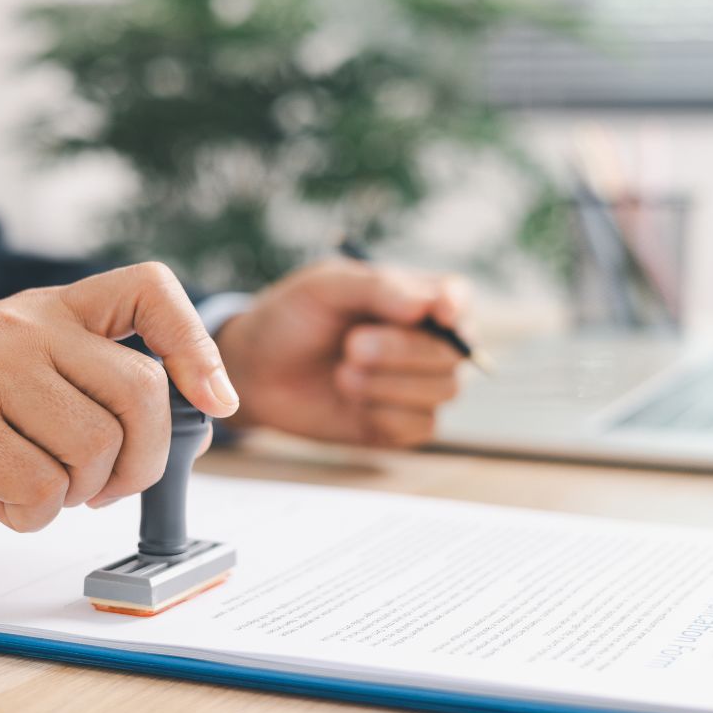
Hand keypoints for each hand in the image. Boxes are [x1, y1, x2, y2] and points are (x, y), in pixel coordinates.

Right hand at [0, 264, 238, 530]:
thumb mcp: (34, 364)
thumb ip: (100, 378)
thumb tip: (199, 414)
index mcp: (54, 307)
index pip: (149, 288)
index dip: (197, 344)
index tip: (217, 401)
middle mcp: (24, 326)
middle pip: (140, 394)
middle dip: (144, 461)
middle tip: (112, 486)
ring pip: (93, 448)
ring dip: (81, 494)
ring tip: (41, 486)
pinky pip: (40, 489)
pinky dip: (33, 515)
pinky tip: (3, 499)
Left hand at [216, 259, 467, 446]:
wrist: (256, 370)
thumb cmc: (292, 318)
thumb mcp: (326, 286)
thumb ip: (377, 287)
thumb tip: (427, 305)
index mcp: (413, 297)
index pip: (457, 297)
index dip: (455, 307)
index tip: (440, 314)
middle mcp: (425, 341)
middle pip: (452, 351)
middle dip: (402, 350)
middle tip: (352, 346)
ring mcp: (417, 386)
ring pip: (444, 390)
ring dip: (390, 384)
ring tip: (342, 374)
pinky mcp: (402, 425)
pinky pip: (422, 426)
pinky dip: (386, 414)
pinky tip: (351, 401)